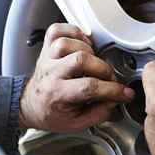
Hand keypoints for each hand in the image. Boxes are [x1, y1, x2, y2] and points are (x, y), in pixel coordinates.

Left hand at [19, 23, 134, 131]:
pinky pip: (57, 30)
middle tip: (109, 78)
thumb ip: (98, 114)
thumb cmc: (51, 113)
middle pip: (81, 59)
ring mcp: (48, 57)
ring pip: (69, 42)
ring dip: (88, 50)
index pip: (89, 87)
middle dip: (103, 69)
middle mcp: (51, 72)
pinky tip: (82, 44)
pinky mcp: (47, 48)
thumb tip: (115, 101)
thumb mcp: (76, 124)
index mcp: (57, 94)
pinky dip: (73, 32)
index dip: (112, 89)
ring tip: (94, 62)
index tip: (125, 93)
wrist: (29, 105)